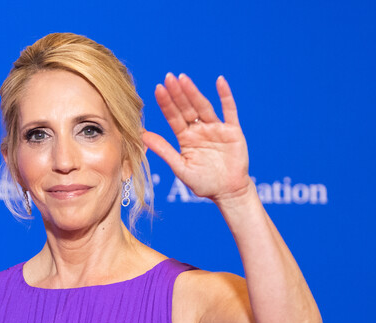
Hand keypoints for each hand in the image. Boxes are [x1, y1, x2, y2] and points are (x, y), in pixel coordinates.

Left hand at [142, 73, 249, 202]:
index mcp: (185, 138)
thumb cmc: (203, 183)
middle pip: (187, 108)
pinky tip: (219, 81)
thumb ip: (164, 150)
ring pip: (204, 107)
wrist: (227, 192)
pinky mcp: (232, 131)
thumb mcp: (180, 167)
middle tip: (168, 77)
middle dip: (178, 93)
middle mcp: (199, 130)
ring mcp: (216, 129)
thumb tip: (142, 135)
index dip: (166, 104)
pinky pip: (229, 110)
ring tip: (184, 78)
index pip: (173, 117)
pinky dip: (225, 96)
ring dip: (194, 92)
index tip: (157, 89)